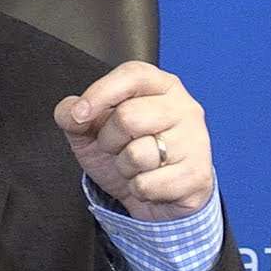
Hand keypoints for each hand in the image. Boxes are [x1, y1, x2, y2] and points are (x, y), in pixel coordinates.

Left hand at [53, 60, 214, 221]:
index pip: (132, 75)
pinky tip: (150, 183)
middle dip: (109, 140)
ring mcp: (196, 141)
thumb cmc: (124, 150)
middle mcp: (184, 108)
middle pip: (129, 117)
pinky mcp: (198, 176)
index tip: (80, 115)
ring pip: (139, 155)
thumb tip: (72, 112)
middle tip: (116, 147)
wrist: (153, 195)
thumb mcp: (90, 128)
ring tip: (135, 165)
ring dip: (124, 167)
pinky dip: (138, 189)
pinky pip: (148, 185)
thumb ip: (72, 113)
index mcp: (160, 85)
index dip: (100, 93)